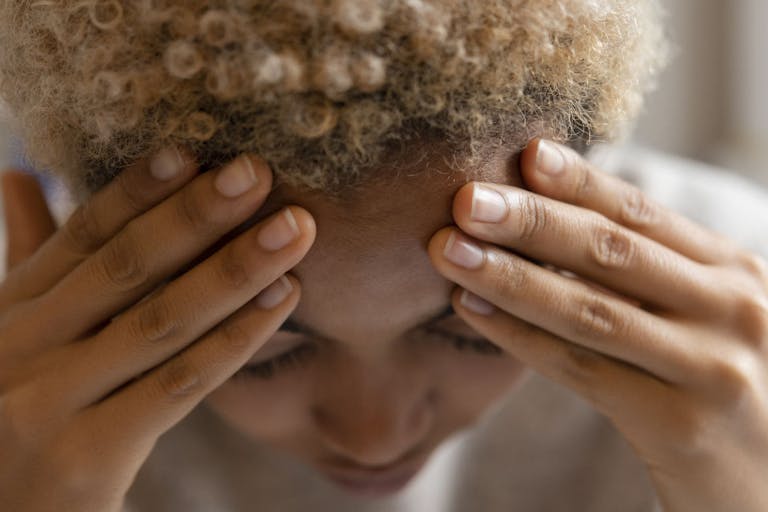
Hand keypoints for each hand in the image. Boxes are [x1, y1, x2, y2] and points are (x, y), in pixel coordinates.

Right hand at [0, 152, 314, 510]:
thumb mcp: (19, 334)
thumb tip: (18, 177)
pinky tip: (286, 299)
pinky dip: (237, 339)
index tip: (192, 151)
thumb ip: (32, 260)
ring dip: (234, 270)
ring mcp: (47, 401)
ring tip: (294, 230)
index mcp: (13, 309)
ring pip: (161, 320)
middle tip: (259, 172)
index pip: (83, 235)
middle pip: (126, 268)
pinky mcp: (84, 456)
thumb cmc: (23, 411)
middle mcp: (22, 346)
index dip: (138, 190)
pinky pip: (179, 385)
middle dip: (197, 217)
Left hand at [429, 139, 767, 511]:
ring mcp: (711, 367)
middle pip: (613, 252)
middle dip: (533, 222)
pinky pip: (582, 370)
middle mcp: (731, 308)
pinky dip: (521, 337)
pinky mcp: (681, 424)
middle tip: (467, 200)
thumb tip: (547, 217)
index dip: (581, 181)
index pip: (643, 213)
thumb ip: (651, 269)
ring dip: (511, 277)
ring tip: (450, 251)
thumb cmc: (718, 382)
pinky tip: (472, 310)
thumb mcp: (704, 312)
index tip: (526, 153)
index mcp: (732, 270)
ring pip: (590, 310)